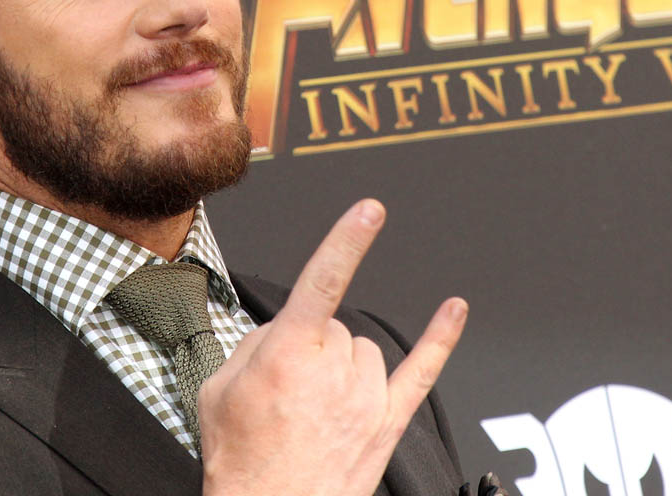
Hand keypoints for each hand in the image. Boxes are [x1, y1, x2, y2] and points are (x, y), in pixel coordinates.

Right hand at [199, 199, 467, 495]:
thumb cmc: (242, 462)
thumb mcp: (217, 392)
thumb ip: (251, 345)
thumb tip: (277, 331)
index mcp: (288, 354)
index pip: (323, 281)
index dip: (347, 241)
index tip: (369, 210)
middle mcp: (335, 371)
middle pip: (337, 327)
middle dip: (312, 348)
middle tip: (287, 390)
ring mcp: (367, 397)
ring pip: (366, 350)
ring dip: (343, 366)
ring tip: (315, 408)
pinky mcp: (387, 423)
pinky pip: (423, 370)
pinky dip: (442, 337)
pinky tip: (455, 309)